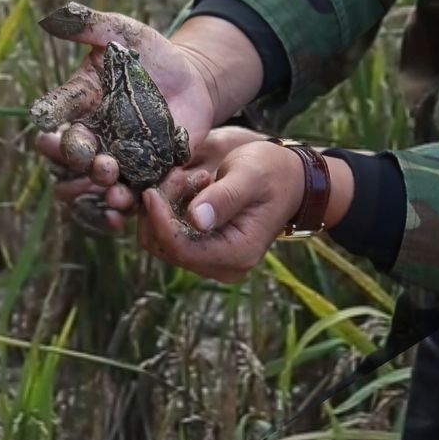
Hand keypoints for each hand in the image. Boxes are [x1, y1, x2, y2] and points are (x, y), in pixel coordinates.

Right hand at [30, 3, 225, 225]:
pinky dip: (124, 207)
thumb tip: (56, 15)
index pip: (56, 112)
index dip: (49, 119)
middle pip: (69, 155)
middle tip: (97, 160)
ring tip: (116, 191)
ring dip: (100, 189)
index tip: (48, 123)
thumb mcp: (124, 33)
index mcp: (79, 100)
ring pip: (94, 182)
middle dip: (78, 162)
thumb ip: (92, 24)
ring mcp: (113, 155)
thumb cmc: (152, 53)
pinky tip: (126, 212)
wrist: (192, 80)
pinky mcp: (141, 173)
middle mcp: (90, 131)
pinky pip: (126, 196)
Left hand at [136, 138, 318, 282]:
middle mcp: (223, 266)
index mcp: (238, 254)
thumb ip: (224, 197)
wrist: (287, 179)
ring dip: (163, 208)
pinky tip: (187, 186)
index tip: (151, 190)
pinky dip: (168, 209)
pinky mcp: (202, 249)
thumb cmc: (271, 173)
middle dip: (161, 210)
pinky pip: (168, 235)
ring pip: (161, 242)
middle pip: (166, 248)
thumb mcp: (249, 176)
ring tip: (186, 177)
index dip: (160, 221)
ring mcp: (211, 261)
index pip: (182, 249)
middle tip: (178, 174)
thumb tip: (196, 219)